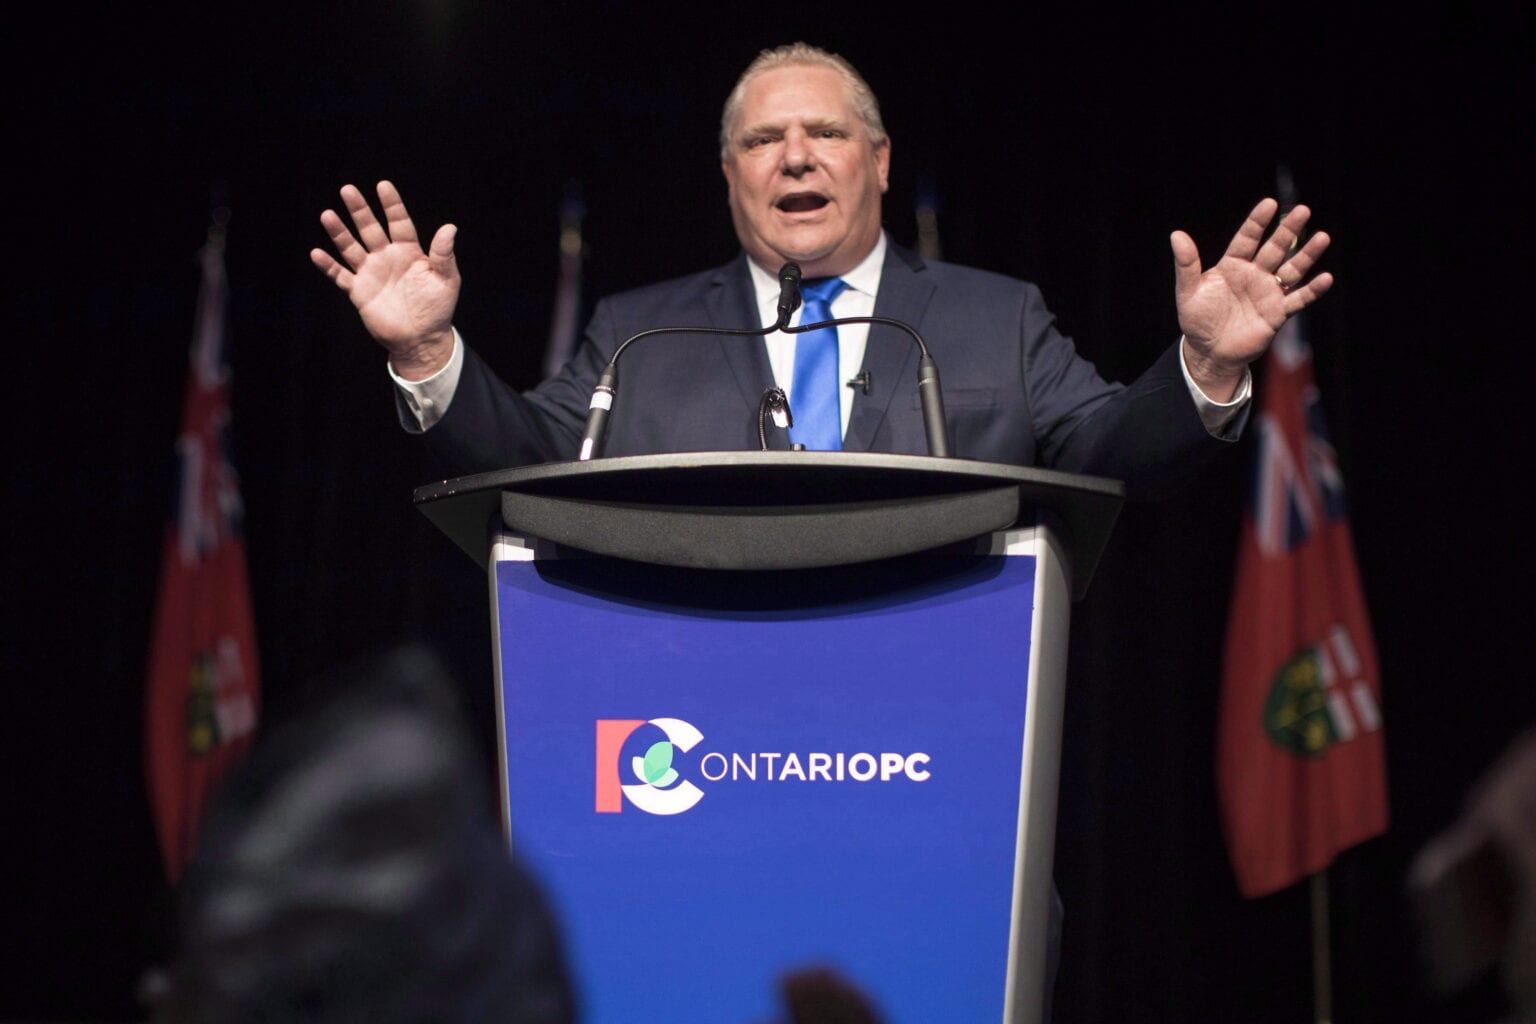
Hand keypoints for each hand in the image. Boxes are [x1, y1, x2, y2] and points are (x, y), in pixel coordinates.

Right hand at [310, 181, 459, 380]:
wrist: (421, 339)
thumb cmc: (437, 309)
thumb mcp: (446, 280)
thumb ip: (443, 254)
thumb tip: (450, 228)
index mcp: (409, 252)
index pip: (399, 222)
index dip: (392, 205)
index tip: (383, 185)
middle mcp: (387, 258)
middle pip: (370, 229)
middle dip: (359, 210)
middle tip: (348, 189)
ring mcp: (371, 273)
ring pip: (351, 248)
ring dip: (339, 232)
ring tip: (327, 215)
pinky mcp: (359, 291)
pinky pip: (340, 275)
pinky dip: (328, 265)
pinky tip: (316, 253)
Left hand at [1171, 197, 1332, 399]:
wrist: (1209, 353)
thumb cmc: (1197, 320)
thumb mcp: (1187, 292)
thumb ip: (1186, 265)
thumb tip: (1176, 234)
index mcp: (1232, 266)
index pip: (1247, 238)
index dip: (1257, 222)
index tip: (1269, 204)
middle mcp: (1254, 275)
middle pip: (1274, 248)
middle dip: (1288, 230)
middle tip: (1303, 210)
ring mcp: (1268, 293)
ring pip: (1291, 270)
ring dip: (1306, 255)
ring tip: (1322, 237)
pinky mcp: (1277, 313)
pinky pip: (1298, 299)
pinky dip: (1312, 290)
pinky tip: (1325, 278)